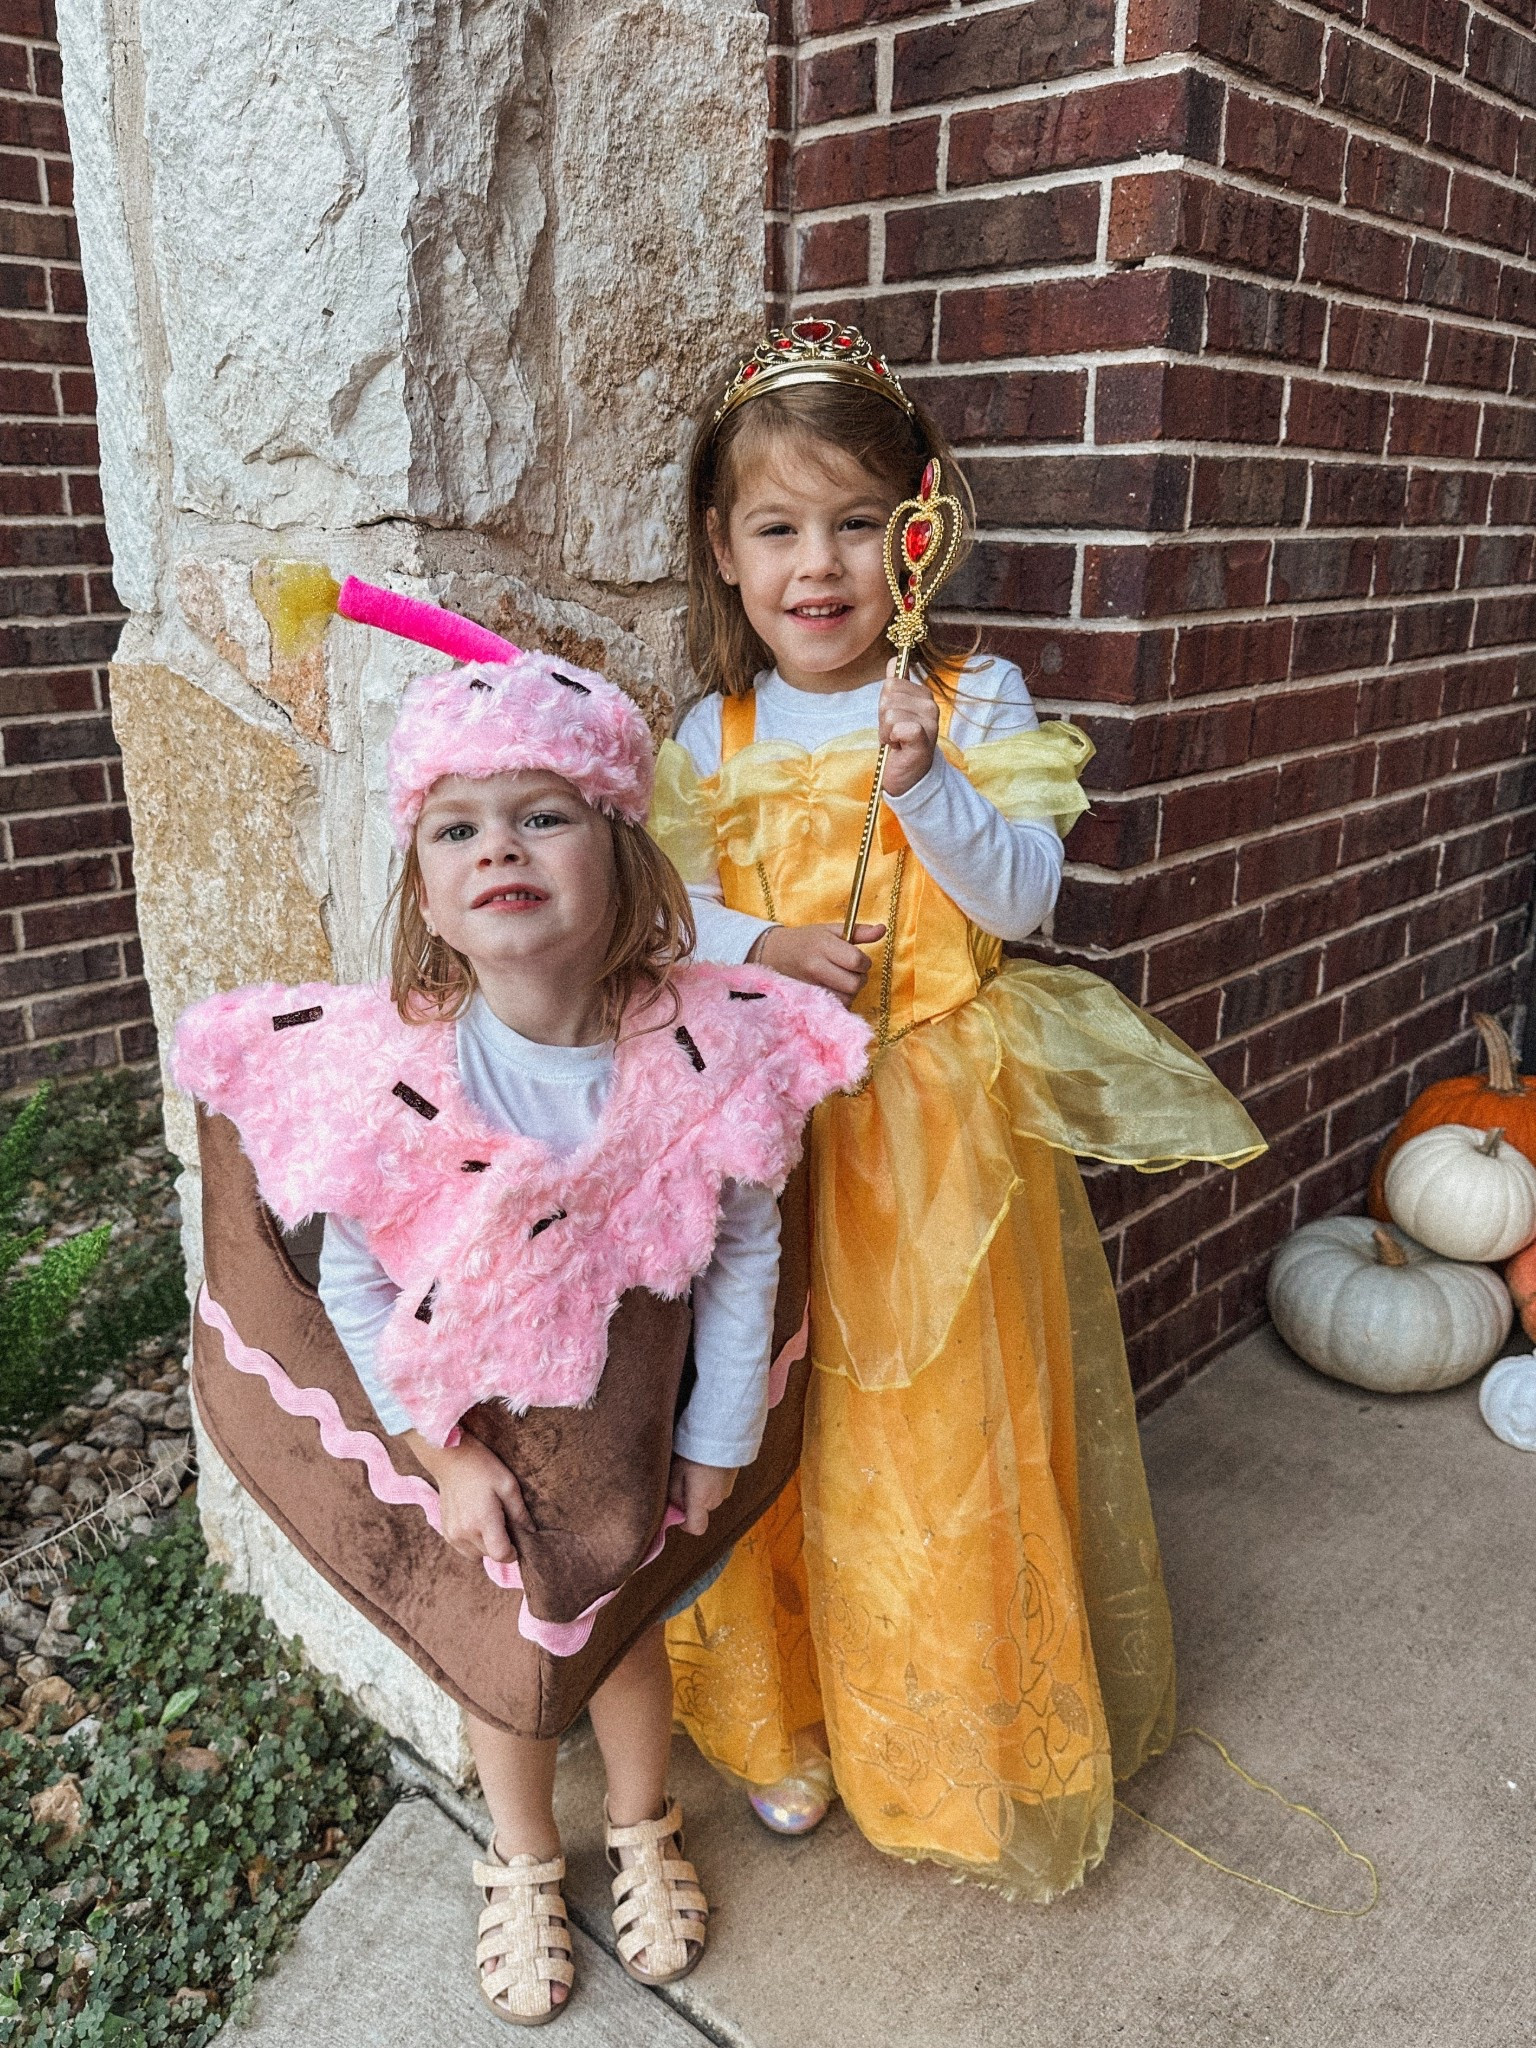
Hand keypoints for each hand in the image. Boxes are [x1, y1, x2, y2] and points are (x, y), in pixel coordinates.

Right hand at [405, 1428, 533, 1565]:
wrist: (451, 1458)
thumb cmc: (482, 1467)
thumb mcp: (508, 1484)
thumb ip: (520, 1512)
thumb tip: (531, 1531)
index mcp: (483, 1521)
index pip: (501, 1555)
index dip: (513, 1552)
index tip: (517, 1542)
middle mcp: (465, 1532)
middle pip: (489, 1555)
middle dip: (500, 1545)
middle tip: (504, 1524)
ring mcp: (452, 1534)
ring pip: (475, 1556)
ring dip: (485, 1546)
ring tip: (489, 1524)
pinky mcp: (445, 1532)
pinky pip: (463, 1549)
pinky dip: (472, 1543)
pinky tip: (476, 1523)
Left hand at [667, 1457, 737, 1537]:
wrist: (721, 1431)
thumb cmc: (694, 1452)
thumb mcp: (675, 1472)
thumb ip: (673, 1494)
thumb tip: (674, 1506)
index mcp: (702, 1501)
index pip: (696, 1528)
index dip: (684, 1523)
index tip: (676, 1508)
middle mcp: (717, 1499)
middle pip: (701, 1510)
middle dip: (690, 1500)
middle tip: (681, 1478)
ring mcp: (727, 1488)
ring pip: (709, 1496)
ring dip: (701, 1488)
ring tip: (693, 1467)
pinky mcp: (733, 1477)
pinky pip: (717, 1485)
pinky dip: (710, 1479)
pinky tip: (705, 1462)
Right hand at [753, 921, 885, 1003]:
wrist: (776, 954)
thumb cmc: (807, 940)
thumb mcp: (831, 930)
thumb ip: (859, 932)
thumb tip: (882, 929)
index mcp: (823, 946)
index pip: (857, 961)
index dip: (864, 962)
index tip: (858, 960)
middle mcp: (816, 967)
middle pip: (855, 984)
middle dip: (859, 979)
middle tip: (850, 972)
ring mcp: (811, 986)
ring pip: (847, 999)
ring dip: (850, 992)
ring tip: (840, 981)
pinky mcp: (808, 1001)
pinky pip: (836, 1008)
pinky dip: (840, 1001)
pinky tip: (833, 991)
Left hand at [878, 656, 937, 796]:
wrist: (909, 775)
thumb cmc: (901, 742)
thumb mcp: (896, 710)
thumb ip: (897, 685)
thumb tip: (893, 661)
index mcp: (923, 695)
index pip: (891, 683)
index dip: (884, 704)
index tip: (893, 720)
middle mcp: (930, 705)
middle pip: (888, 697)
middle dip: (883, 719)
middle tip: (894, 733)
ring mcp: (929, 722)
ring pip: (890, 713)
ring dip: (886, 731)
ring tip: (896, 741)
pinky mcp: (923, 738)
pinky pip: (899, 727)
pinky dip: (892, 739)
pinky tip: (899, 747)